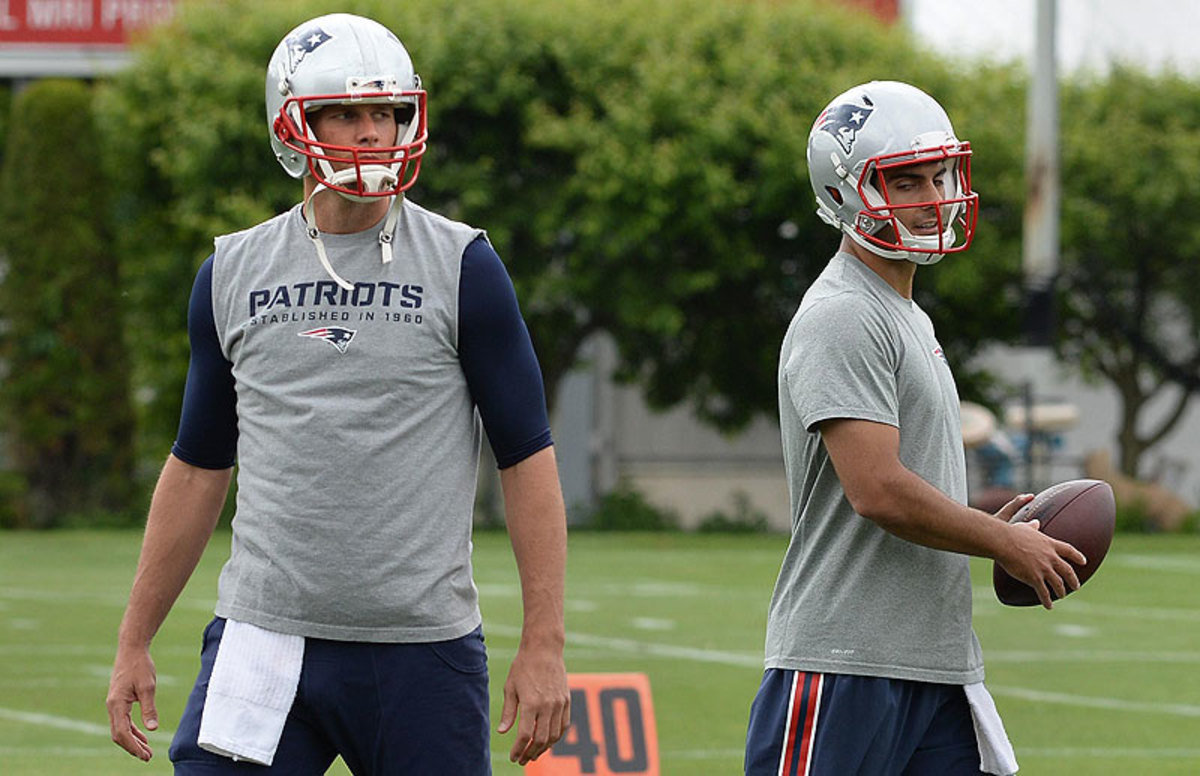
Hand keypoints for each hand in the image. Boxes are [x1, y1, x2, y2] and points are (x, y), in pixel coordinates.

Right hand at [106, 645, 158, 760]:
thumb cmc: (140, 666)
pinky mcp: (119, 701)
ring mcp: (114, 704)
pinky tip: (143, 735)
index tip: (145, 755)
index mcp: (116, 704)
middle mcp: (112, 706)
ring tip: (146, 751)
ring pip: (120, 729)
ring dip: (133, 740)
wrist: (131, 649)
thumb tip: (152, 729)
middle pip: (119, 734)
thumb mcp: (148, 687)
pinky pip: (123, 721)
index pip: (122, 733)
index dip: (133, 746)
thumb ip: (149, 708)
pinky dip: (132, 730)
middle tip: (148, 757)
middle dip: (132, 747)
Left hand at [497, 643, 569, 764]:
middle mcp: (547, 706)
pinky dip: (556, 737)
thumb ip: (509, 712)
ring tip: (534, 754)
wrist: (544, 648)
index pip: (525, 735)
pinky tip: (548, 741)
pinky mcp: (567, 700)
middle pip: (541, 739)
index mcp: (531, 703)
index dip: (518, 749)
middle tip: (522, 760)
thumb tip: (503, 732)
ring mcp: (559, 704)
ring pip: (554, 735)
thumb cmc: (523, 666)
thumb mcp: (510, 687)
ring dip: (544, 748)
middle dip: (531, 753)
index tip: (513, 757)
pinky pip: (564, 725)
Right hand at [995, 516, 1086, 609]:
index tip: (1084, 561)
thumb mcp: (1025, 528)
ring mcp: (1044, 568)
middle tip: (1076, 586)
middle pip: (1067, 570)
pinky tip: (1049, 606)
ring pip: (1058, 583)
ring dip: (1061, 591)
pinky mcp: (1035, 578)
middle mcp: (1051, 557)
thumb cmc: (1012, 533)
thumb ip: (1033, 527)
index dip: (1077, 556)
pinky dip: (1047, 600)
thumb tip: (1036, 522)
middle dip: (1073, 580)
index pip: (1069, 551)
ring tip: (1062, 595)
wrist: (1004, 542)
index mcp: (1050, 544)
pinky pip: (1044, 592)